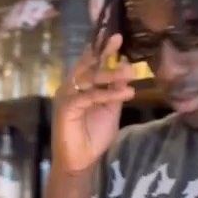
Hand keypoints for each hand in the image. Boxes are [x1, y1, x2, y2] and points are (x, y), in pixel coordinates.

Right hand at [53, 35, 134, 174]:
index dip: (102, 49)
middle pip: (87, 65)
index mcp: (80, 85)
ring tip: (130, 71)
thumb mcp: (111, 109)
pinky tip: (125, 93)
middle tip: (118, 39)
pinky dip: (107, 94)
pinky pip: (88, 97)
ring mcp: (67, 97)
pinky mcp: (67, 108)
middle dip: (103, 52)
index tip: (116, 36)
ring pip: (89, 79)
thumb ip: (116, 89)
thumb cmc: (94, 135)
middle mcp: (71, 87)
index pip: (91, 63)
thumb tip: (125, 67)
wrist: (80, 161)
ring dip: (110, 74)